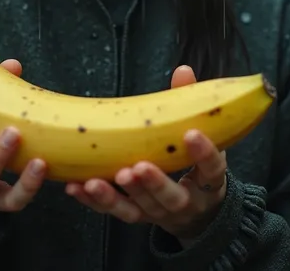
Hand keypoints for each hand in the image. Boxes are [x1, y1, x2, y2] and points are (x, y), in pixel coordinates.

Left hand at [65, 65, 226, 240]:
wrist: (198, 211)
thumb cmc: (195, 162)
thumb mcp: (200, 137)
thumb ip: (190, 106)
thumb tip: (183, 71)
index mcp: (208, 181)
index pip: (213, 169)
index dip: (205, 153)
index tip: (191, 133)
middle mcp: (186, 203)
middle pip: (171, 198)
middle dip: (153, 183)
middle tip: (137, 167)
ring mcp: (160, 214)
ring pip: (138, 210)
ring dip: (115, 196)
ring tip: (95, 181)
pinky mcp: (138, 217)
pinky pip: (114, 212)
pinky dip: (95, 202)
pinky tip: (76, 187)